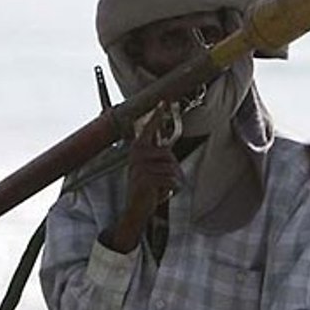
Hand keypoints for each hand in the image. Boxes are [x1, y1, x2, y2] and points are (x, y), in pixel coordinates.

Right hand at [104, 103, 183, 252]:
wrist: (135, 208)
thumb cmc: (146, 187)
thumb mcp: (149, 168)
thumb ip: (156, 155)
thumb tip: (165, 146)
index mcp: (138, 148)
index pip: (150, 128)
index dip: (158, 115)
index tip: (164, 100)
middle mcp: (137, 154)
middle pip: (170, 156)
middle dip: (172, 171)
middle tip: (160, 183)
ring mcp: (141, 166)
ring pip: (173, 170)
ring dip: (172, 182)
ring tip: (159, 189)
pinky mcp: (146, 178)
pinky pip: (172, 181)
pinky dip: (172, 190)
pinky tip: (160, 194)